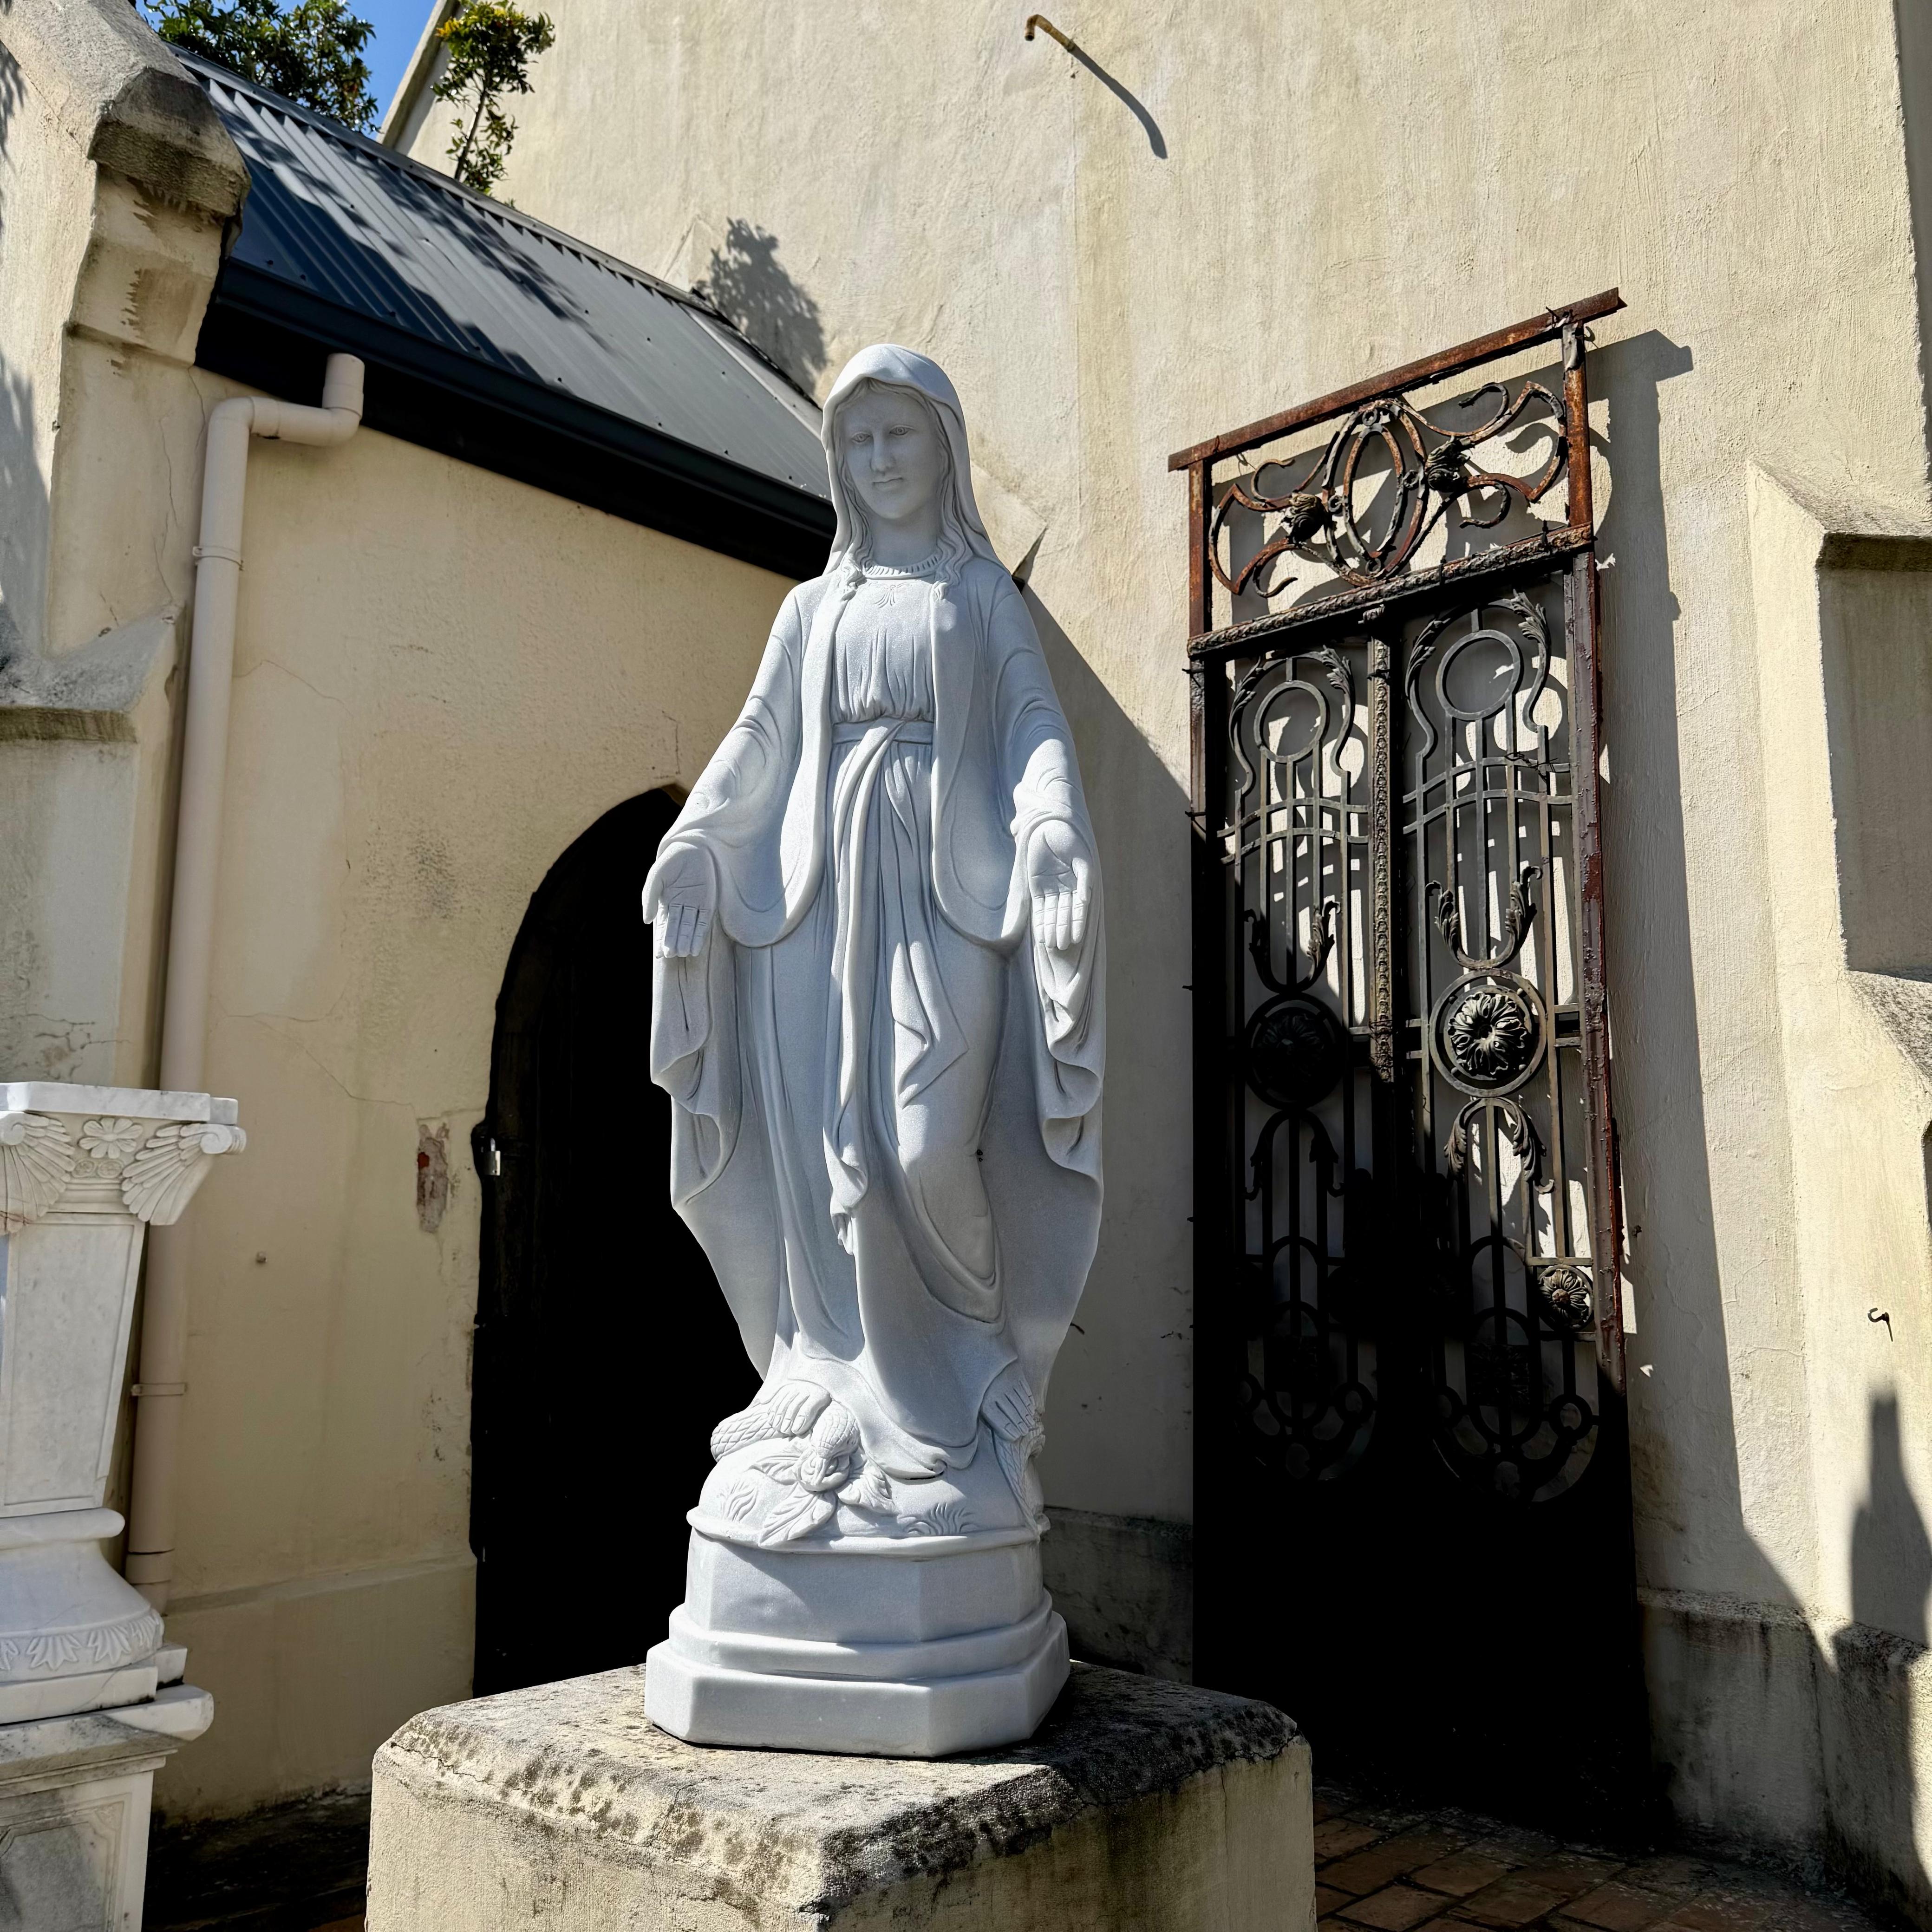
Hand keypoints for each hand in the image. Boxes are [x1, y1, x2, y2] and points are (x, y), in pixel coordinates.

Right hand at [644, 845, 715, 957]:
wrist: (693, 845)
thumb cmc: (671, 859)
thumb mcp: (656, 876)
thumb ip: (649, 897)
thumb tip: (646, 921)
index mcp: (666, 901)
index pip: (663, 925)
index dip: (661, 939)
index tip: (659, 954)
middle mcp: (680, 906)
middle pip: (676, 928)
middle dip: (673, 942)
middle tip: (671, 955)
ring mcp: (695, 906)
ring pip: (689, 928)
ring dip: (686, 941)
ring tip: (682, 954)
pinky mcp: (708, 903)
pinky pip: (703, 922)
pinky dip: (699, 935)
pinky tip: (695, 948)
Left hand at [1025, 820, 1092, 952]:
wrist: (1049, 825)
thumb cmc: (1069, 838)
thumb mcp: (1082, 857)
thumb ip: (1085, 878)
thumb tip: (1086, 899)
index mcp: (1079, 883)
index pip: (1078, 908)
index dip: (1077, 923)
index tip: (1077, 938)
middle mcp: (1066, 888)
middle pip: (1064, 913)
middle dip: (1063, 930)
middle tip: (1062, 947)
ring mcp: (1051, 889)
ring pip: (1052, 913)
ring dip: (1052, 929)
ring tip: (1052, 945)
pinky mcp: (1037, 887)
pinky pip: (1039, 907)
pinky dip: (1040, 921)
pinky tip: (1041, 935)